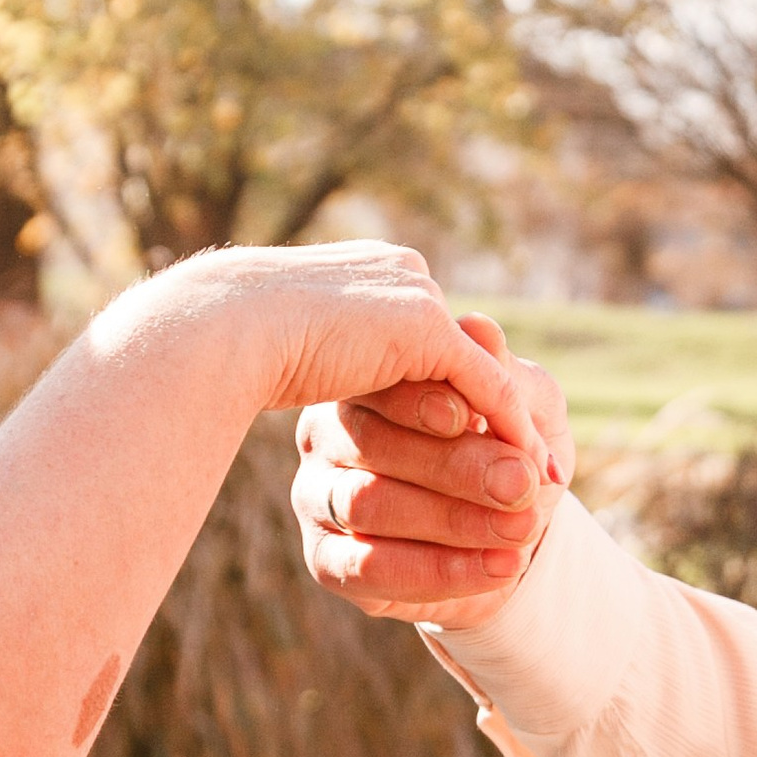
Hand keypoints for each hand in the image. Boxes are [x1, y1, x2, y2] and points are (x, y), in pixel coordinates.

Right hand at [155, 240, 552, 482]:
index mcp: (370, 276)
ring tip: (534, 480)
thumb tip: (353, 407)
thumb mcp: (294, 355)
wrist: (221, 325)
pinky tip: (527, 472)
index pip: (434, 342)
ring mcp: (416, 297)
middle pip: (468, 360)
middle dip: (507, 417)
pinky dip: (511, 430)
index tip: (487, 439)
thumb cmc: (234, 345)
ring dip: (513, 433)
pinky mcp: (423, 326)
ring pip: (482, 377)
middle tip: (534, 467)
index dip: (464, 396)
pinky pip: (487, 387)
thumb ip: (343, 370)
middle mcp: (403, 276)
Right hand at [292, 313, 575, 625]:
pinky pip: (367, 568)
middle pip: (374, 445)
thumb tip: (480, 327)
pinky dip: (440, 570)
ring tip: (523, 528)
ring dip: (453, 520)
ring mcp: (318, 497)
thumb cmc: (514, 453)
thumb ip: (503, 376)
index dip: (427, 402)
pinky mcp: (325, 558)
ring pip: (367, 504)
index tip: (479, 418)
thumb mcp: (527, 409)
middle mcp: (329, 435)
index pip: (382, 385)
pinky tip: (501, 566)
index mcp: (368, 383)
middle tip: (522, 485)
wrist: (515, 533)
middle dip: (456, 468)